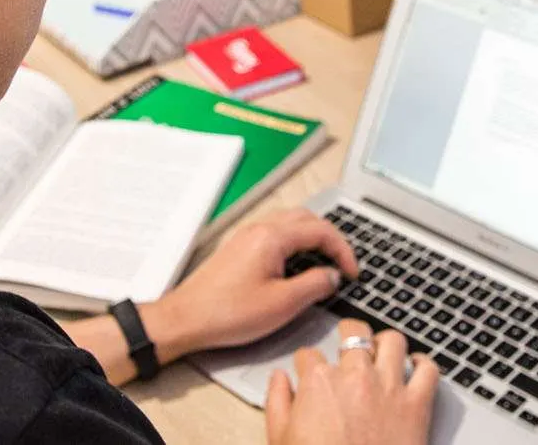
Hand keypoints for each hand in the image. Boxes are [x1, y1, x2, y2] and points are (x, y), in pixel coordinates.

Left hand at [144, 209, 360, 356]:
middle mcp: (259, 229)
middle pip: (306, 219)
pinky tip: (296, 265)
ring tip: (325, 262)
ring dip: (312, 238)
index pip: (321, 230)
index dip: (343, 251)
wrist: (186, 319)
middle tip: (342, 262)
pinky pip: (275, 234)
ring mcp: (246, 236)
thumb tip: (332, 276)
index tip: (351, 272)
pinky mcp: (239, 248)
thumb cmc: (227, 313)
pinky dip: (294, 243)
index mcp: (272, 238)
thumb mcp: (282, 304)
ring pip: (290, 223)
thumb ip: (314, 285)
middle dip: (330, 238)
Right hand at [265, 319, 438, 444]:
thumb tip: (278, 379)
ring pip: (393, 341)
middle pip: (354, 333)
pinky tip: (416, 367)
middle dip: (348, 332)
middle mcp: (355, 376)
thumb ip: (277, 402)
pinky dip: (424, 364)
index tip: (310, 368)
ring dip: (385, 342)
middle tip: (348, 339)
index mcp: (319, 383)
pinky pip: (429, 370)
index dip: (308, 361)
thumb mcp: (280, 438)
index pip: (309, 354)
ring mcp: (389, 387)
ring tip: (381, 348)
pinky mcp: (417, 404)